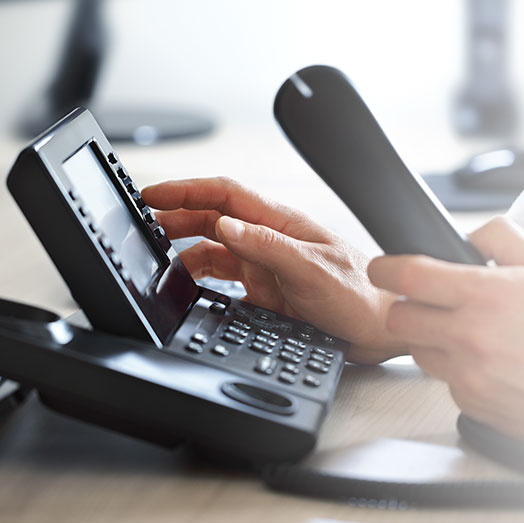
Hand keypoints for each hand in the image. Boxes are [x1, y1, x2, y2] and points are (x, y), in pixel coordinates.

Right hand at [142, 177, 404, 363]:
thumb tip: (225, 223)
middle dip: (175, 218)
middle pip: (212, 218)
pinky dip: (200, 281)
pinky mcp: (267, 294)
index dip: (187, 189)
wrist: (383, 331)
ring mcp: (267, 267)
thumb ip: (267, 246)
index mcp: (281, 223)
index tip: (151, 193)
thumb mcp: (312, 268)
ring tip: (155, 257)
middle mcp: (271, 241)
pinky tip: (184, 288)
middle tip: (140, 225)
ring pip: (214, 250)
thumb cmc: (360, 295)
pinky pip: (224, 282)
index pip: (225, 194)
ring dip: (184, 251)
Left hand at [368, 217, 523, 447]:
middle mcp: (471, 336)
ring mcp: (469, 374)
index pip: (409, 277)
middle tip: (427, 305)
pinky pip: (446, 382)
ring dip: (432, 340)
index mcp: (487, 294)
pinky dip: (459, 372)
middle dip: (407, 307)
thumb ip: (501, 238)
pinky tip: (491, 365)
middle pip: (398, 319)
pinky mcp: (472, 404)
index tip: (382, 268)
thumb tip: (467, 236)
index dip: (385, 268)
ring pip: (419, 352)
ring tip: (470, 337)